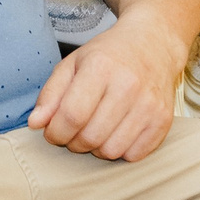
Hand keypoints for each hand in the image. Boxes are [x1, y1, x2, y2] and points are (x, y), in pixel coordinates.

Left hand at [29, 19, 184, 160]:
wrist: (154, 44)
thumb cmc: (109, 55)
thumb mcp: (73, 64)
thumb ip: (50, 94)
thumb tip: (35, 124)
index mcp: (101, 67)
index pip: (71, 115)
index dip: (55, 132)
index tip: (52, 132)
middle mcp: (128, 85)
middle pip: (90, 137)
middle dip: (73, 142)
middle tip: (73, 132)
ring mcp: (149, 104)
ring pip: (111, 151)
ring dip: (96, 149)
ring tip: (95, 130)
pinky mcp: (163, 120)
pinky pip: (134, 155)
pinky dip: (120, 151)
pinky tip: (116, 132)